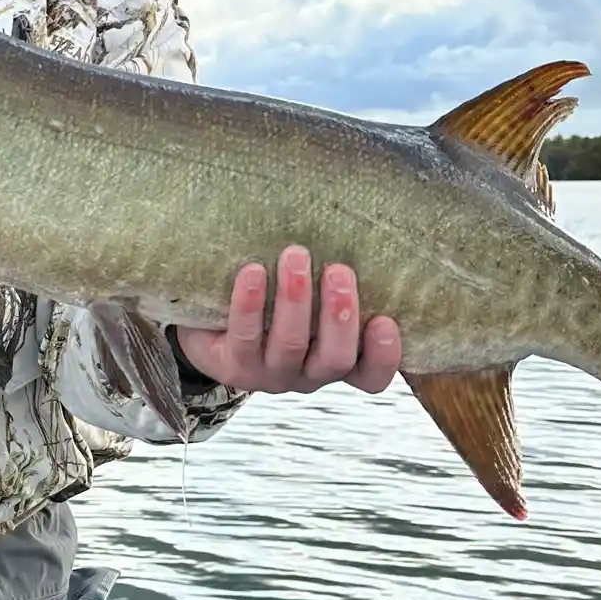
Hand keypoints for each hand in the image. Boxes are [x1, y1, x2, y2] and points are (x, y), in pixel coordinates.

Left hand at [174, 247, 401, 394]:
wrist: (215, 321)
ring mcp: (272, 374)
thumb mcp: (314, 293)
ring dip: (296, 301)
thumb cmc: (277, 301)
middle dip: (340, 315)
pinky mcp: (236, 367)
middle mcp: (309, 373)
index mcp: (337, 359)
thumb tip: (357, 223)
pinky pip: (245, 337)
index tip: (386, 321)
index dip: (384, 356)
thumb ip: (335, 277)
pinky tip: (253, 271)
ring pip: (291, 346)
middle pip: (336, 359)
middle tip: (339, 271)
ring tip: (296, 256)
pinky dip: (251, 304)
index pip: (372, 376)